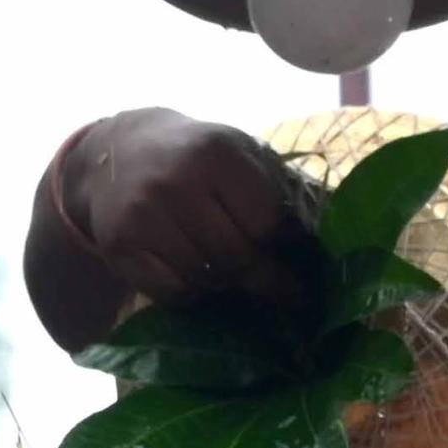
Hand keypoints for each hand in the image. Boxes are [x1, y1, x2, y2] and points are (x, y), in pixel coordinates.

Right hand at [52, 110, 318, 313]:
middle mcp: (176, 182)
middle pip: (237, 257)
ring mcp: (143, 216)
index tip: (304, 263)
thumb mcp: (239, 155)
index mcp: (216, 153)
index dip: (287, 246)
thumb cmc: (197, 157)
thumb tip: (327, 236)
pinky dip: (193, 294)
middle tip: (291, 296)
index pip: (266, 221)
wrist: (120, 150)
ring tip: (239, 280)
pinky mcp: (119, 246)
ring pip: (205, 280)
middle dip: (267, 281)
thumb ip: (280, 189)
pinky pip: (172, 293)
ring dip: (228, 287)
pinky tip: (200, 279)